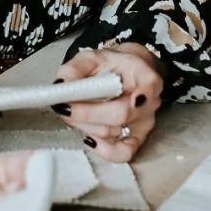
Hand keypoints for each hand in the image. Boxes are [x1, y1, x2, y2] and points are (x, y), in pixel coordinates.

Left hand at [54, 44, 163, 163]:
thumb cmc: (110, 65)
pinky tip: (88, 139)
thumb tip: (61, 84)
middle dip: (87, 112)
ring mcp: (144, 122)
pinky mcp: (136, 138)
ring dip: (86, 125)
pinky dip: (104, 150)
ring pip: (114, 131)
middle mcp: (149, 101)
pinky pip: (124, 152)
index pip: (147, 87)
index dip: (135, 96)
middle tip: (63, 106)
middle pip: (121, 113)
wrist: (123, 73)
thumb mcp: (90, 58)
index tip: (121, 99)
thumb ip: (74, 69)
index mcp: (144, 74)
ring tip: (71, 113)